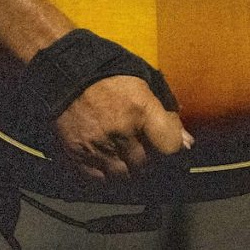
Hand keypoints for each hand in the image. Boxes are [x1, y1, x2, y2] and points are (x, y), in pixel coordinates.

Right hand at [53, 73, 191, 182]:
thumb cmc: (107, 73)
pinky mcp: (77, 153)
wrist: (63, 71)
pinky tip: (109, 162)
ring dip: (129, 171)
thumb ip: (165, 113)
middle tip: (145, 152)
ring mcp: (97, 145)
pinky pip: (99, 179)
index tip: (168, 148)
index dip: (173, 150)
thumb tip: (187, 143)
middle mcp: (120, 131)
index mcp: (140, 109)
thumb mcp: (143, 82)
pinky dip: (107, 175)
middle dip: (150, 162)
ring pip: (124, 176)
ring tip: (127, 158)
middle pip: (146, 165)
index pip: (169, 147)